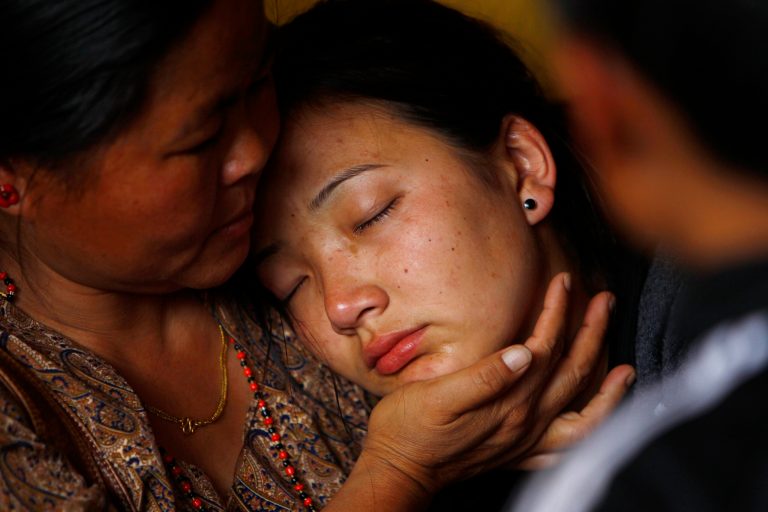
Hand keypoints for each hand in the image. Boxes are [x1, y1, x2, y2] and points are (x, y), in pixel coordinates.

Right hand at [352, 273, 633, 502]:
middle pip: (572, 372)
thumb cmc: (408, 429)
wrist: (398, 470)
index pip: (545, 347)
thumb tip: (523, 353)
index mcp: (507, 401)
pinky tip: (597, 421)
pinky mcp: (516, 452)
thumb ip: (483, 376)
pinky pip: (565, 446)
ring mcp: (523, 439)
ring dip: (606, 389)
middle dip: (592, 332)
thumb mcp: (436, 395)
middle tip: (605, 301)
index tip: (563, 282)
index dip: (557, 312)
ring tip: (626, 369)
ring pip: (581, 413)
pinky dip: (589, 432)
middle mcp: (524, 422)